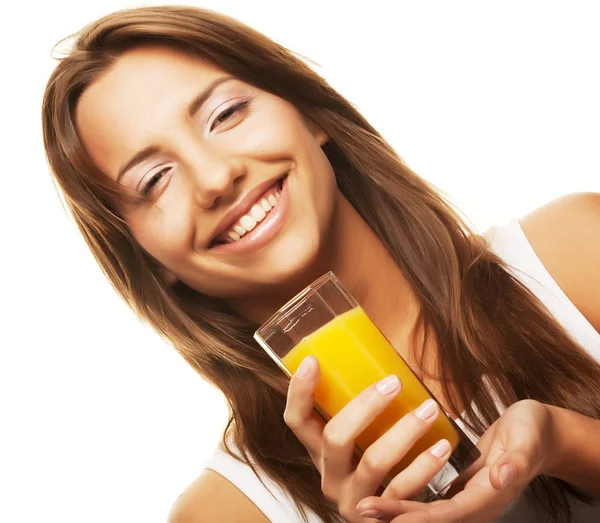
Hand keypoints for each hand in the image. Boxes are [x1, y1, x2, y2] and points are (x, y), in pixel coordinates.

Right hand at [284, 355, 453, 522]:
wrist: (395, 521)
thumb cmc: (382, 465)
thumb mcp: (363, 440)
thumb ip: (367, 410)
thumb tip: (389, 362)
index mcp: (319, 452)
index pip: (296, 420)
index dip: (299, 392)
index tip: (313, 360)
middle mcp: (329, 477)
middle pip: (336, 437)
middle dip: (366, 406)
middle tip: (394, 382)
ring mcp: (352, 501)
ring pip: (373, 463)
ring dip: (404, 432)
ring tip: (430, 409)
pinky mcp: (378, 520)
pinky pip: (401, 491)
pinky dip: (424, 466)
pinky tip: (442, 447)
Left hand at [355, 399, 554, 521]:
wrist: (541, 434)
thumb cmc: (533, 432)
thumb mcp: (527, 439)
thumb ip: (516, 459)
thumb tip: (502, 476)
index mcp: (489, 496)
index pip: (446, 514)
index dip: (415, 515)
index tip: (387, 514)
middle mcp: (476, 504)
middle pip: (431, 518)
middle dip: (396, 515)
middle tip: (362, 510)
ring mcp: (468, 499)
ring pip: (428, 511)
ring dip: (397, 509)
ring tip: (366, 507)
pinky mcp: (461, 489)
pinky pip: (431, 500)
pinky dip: (408, 500)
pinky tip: (387, 494)